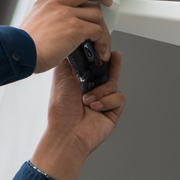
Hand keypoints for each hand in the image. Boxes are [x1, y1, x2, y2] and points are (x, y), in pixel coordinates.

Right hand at [19, 0, 112, 73]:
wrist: (18, 52)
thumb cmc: (22, 45)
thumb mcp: (31, 21)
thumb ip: (46, 17)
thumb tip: (55, 26)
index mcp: (46, 2)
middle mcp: (57, 4)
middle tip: (107, 1)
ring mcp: (67, 14)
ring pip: (96, 13)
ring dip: (103, 29)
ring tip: (101, 42)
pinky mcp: (75, 28)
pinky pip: (98, 31)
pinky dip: (103, 42)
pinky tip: (99, 51)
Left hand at [30, 52, 124, 179]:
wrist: (68, 133)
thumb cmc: (61, 110)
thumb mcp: (61, 77)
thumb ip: (70, 60)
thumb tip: (75, 47)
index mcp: (80, 82)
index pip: (94, 65)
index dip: (99, 57)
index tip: (102, 48)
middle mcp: (93, 91)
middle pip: (109, 72)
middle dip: (112, 64)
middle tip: (114, 56)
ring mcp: (104, 101)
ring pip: (113, 84)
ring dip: (100, 91)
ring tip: (87, 100)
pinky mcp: (113, 111)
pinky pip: (119, 97)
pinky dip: (107, 101)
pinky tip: (96, 107)